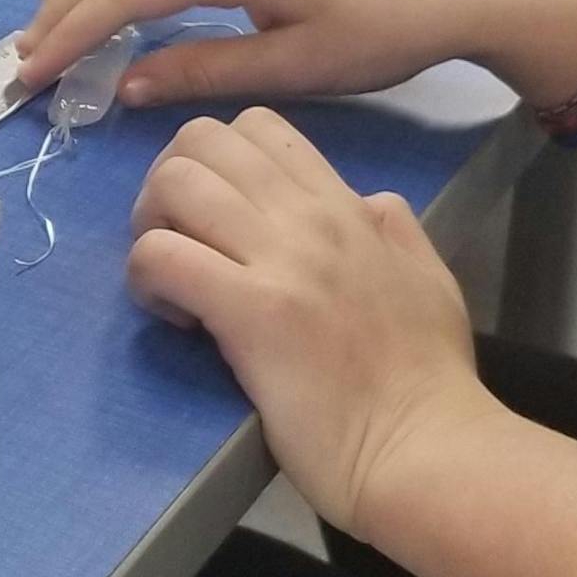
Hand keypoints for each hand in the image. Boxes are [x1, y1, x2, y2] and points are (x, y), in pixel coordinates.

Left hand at [128, 111, 497, 534]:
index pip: (260, 128)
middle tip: (177, 242)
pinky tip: (172, 315)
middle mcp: (309, 218)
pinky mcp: (250, 312)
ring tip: (170, 280)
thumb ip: (395, 231)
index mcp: (346, 208)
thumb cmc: (429, 380)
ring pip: (175, 183)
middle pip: (201, 140)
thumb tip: (369, 202)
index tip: (215, 218)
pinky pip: (161, 255)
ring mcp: (279, 260)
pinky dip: (146, 279)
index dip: (216, 161)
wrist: (427, 448)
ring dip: (150, 227)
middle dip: (168, 182)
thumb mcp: (429, 280)